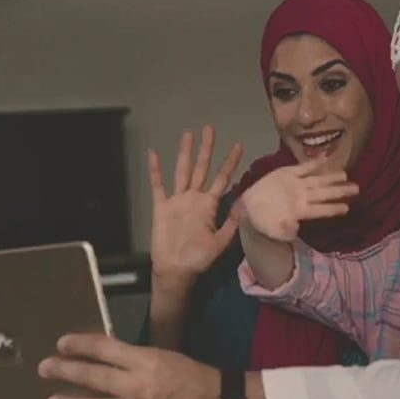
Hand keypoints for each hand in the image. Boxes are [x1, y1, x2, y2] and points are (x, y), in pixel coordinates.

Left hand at [38, 334, 219, 398]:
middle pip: (95, 377)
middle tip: (44, 368)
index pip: (106, 348)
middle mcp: (140, 386)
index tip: (62, 343)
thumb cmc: (186, 375)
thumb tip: (98, 358)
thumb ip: (131, 358)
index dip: (81, 345)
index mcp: (147, 361)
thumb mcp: (161, 357)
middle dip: (67, 372)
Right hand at [149, 125, 242, 286]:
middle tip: (210, 128)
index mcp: (210, 205)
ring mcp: (178, 201)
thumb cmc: (198, 259)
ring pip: (182, 171)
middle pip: (202, 168)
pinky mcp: (162, 207)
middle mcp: (194, 198)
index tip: (238, 145)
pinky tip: (154, 154)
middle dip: (207, 149)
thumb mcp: (220, 242)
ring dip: (185, 153)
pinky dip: (156, 171)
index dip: (230, 162)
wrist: (175, 270)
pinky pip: (158, 186)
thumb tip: (246, 204)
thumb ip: (231, 223)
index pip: (222, 178)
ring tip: (188, 134)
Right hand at [238, 158, 357, 241]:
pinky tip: (326, 158)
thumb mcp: (272, 230)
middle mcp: (303, 197)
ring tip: (345, 174)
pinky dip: (314, 163)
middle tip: (357, 188)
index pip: (320, 210)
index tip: (346, 208)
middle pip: (324, 193)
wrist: (249, 209)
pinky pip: (304, 168)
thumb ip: (284, 231)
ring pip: (317, 180)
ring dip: (331, 177)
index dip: (332, 208)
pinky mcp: (288, 173)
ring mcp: (297, 184)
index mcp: (300, 212)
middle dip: (340, 191)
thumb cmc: (263, 223)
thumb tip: (295, 230)